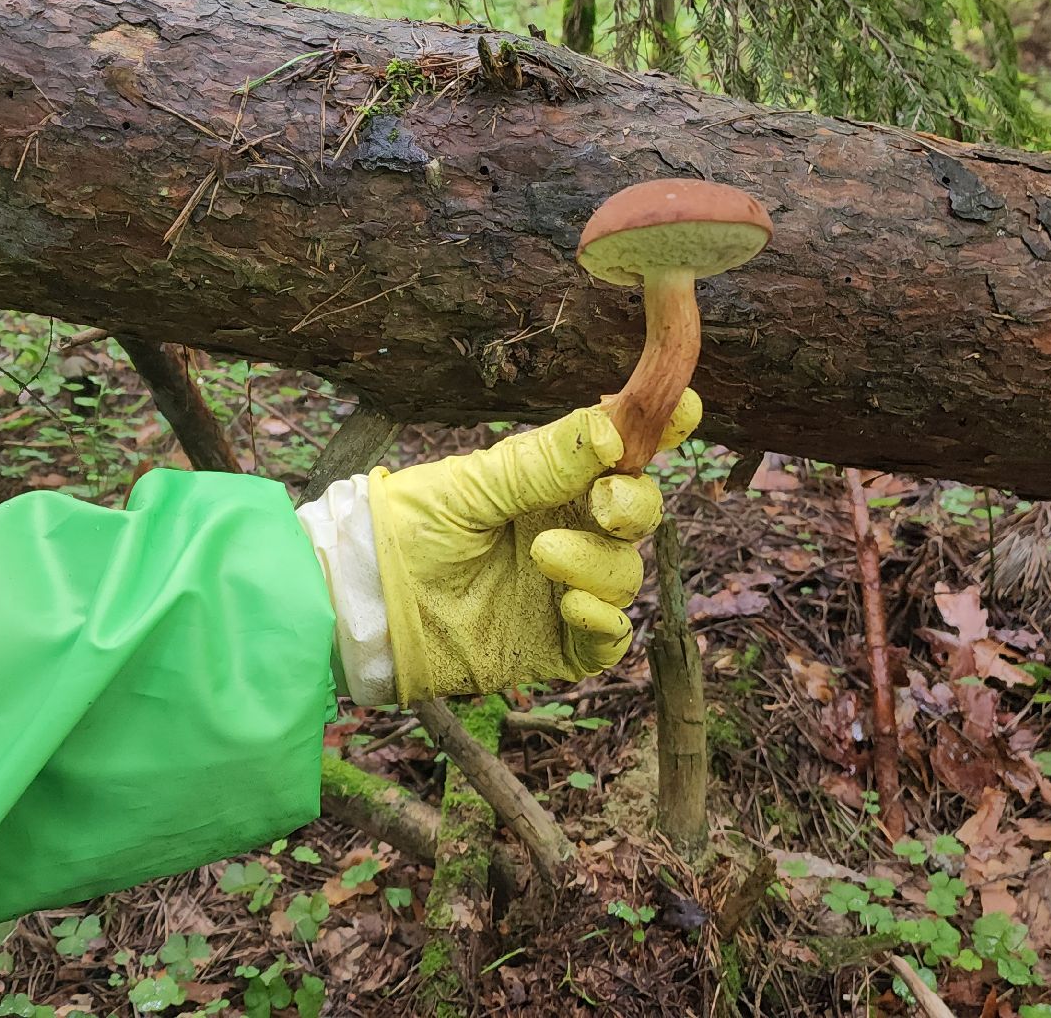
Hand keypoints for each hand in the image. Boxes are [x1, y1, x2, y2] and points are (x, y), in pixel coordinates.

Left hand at [365, 390, 701, 702]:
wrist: (366, 603)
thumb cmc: (408, 531)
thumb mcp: (471, 486)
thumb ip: (541, 463)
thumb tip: (613, 427)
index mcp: (552, 484)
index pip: (620, 455)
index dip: (660, 430)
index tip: (683, 407)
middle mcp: (570, 531)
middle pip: (637, 514)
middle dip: (633, 505)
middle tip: (601, 503)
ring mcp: (567, 588)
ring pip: (625, 573)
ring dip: (598, 562)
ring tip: (544, 556)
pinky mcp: (558, 644)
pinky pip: (610, 636)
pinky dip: (603, 621)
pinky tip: (570, 605)